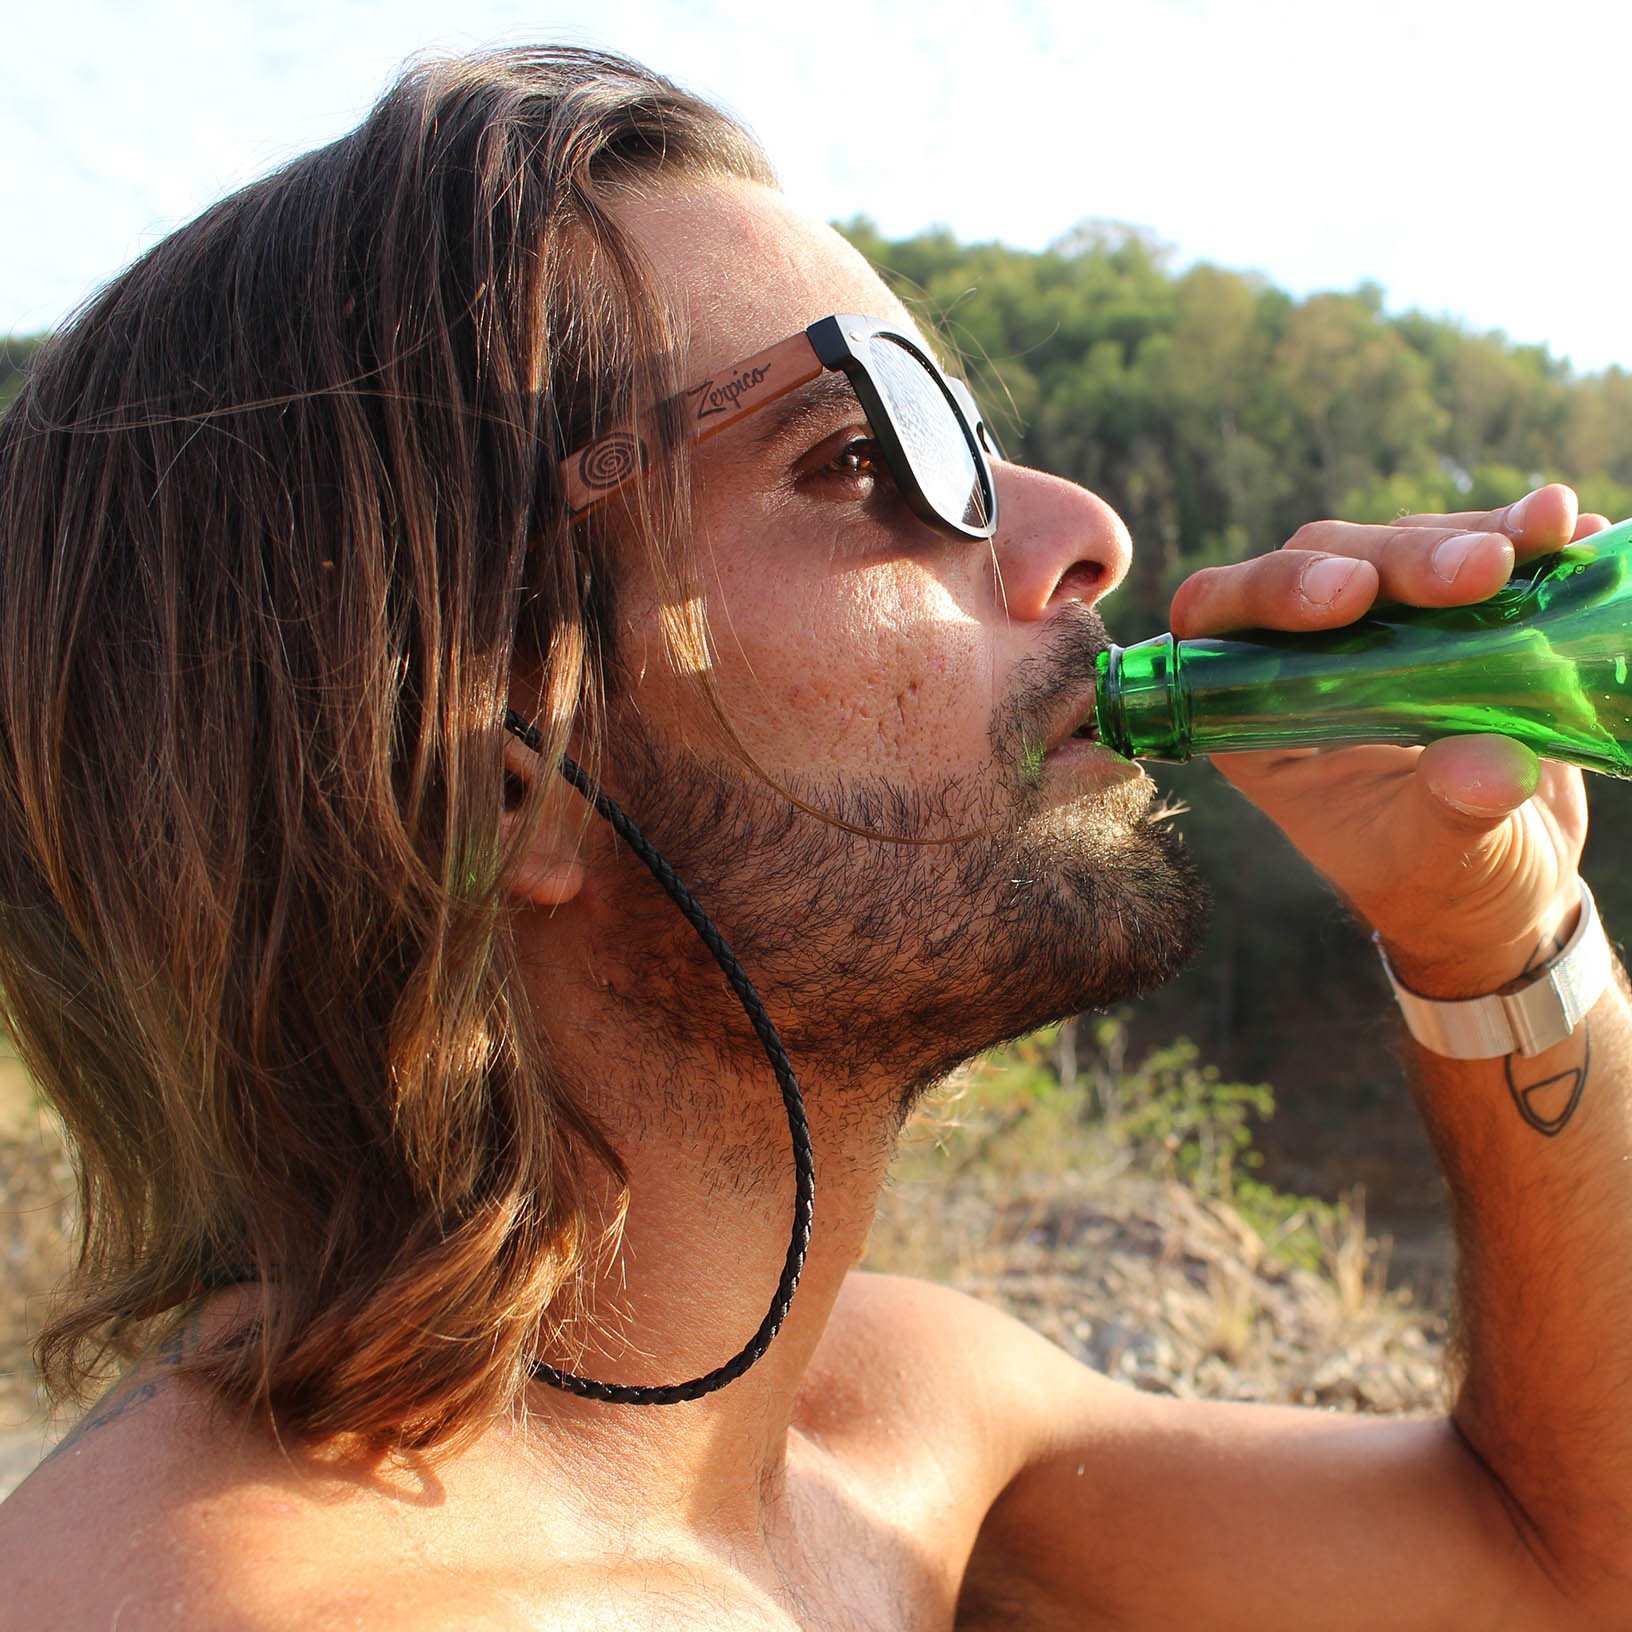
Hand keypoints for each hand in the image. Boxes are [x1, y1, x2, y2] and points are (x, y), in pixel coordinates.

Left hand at [1167, 484, 1611, 996]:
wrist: (1505, 883)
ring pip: (1397, 542)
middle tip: (1483, 569)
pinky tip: (1574, 528)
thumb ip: (1450, 815)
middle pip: (1321, 561)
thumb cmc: (1439, 884)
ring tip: (1547, 532)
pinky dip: (1524, 534)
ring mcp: (1379, 627)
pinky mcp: (1450, 613)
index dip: (1268, 591)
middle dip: (1400, 557)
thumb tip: (1484, 768)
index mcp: (1256, 719)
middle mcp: (1304, 658)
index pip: (1217, 626)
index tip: (1350, 592)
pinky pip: (1473, 549)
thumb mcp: (1438, 860)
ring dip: (1471, 532)